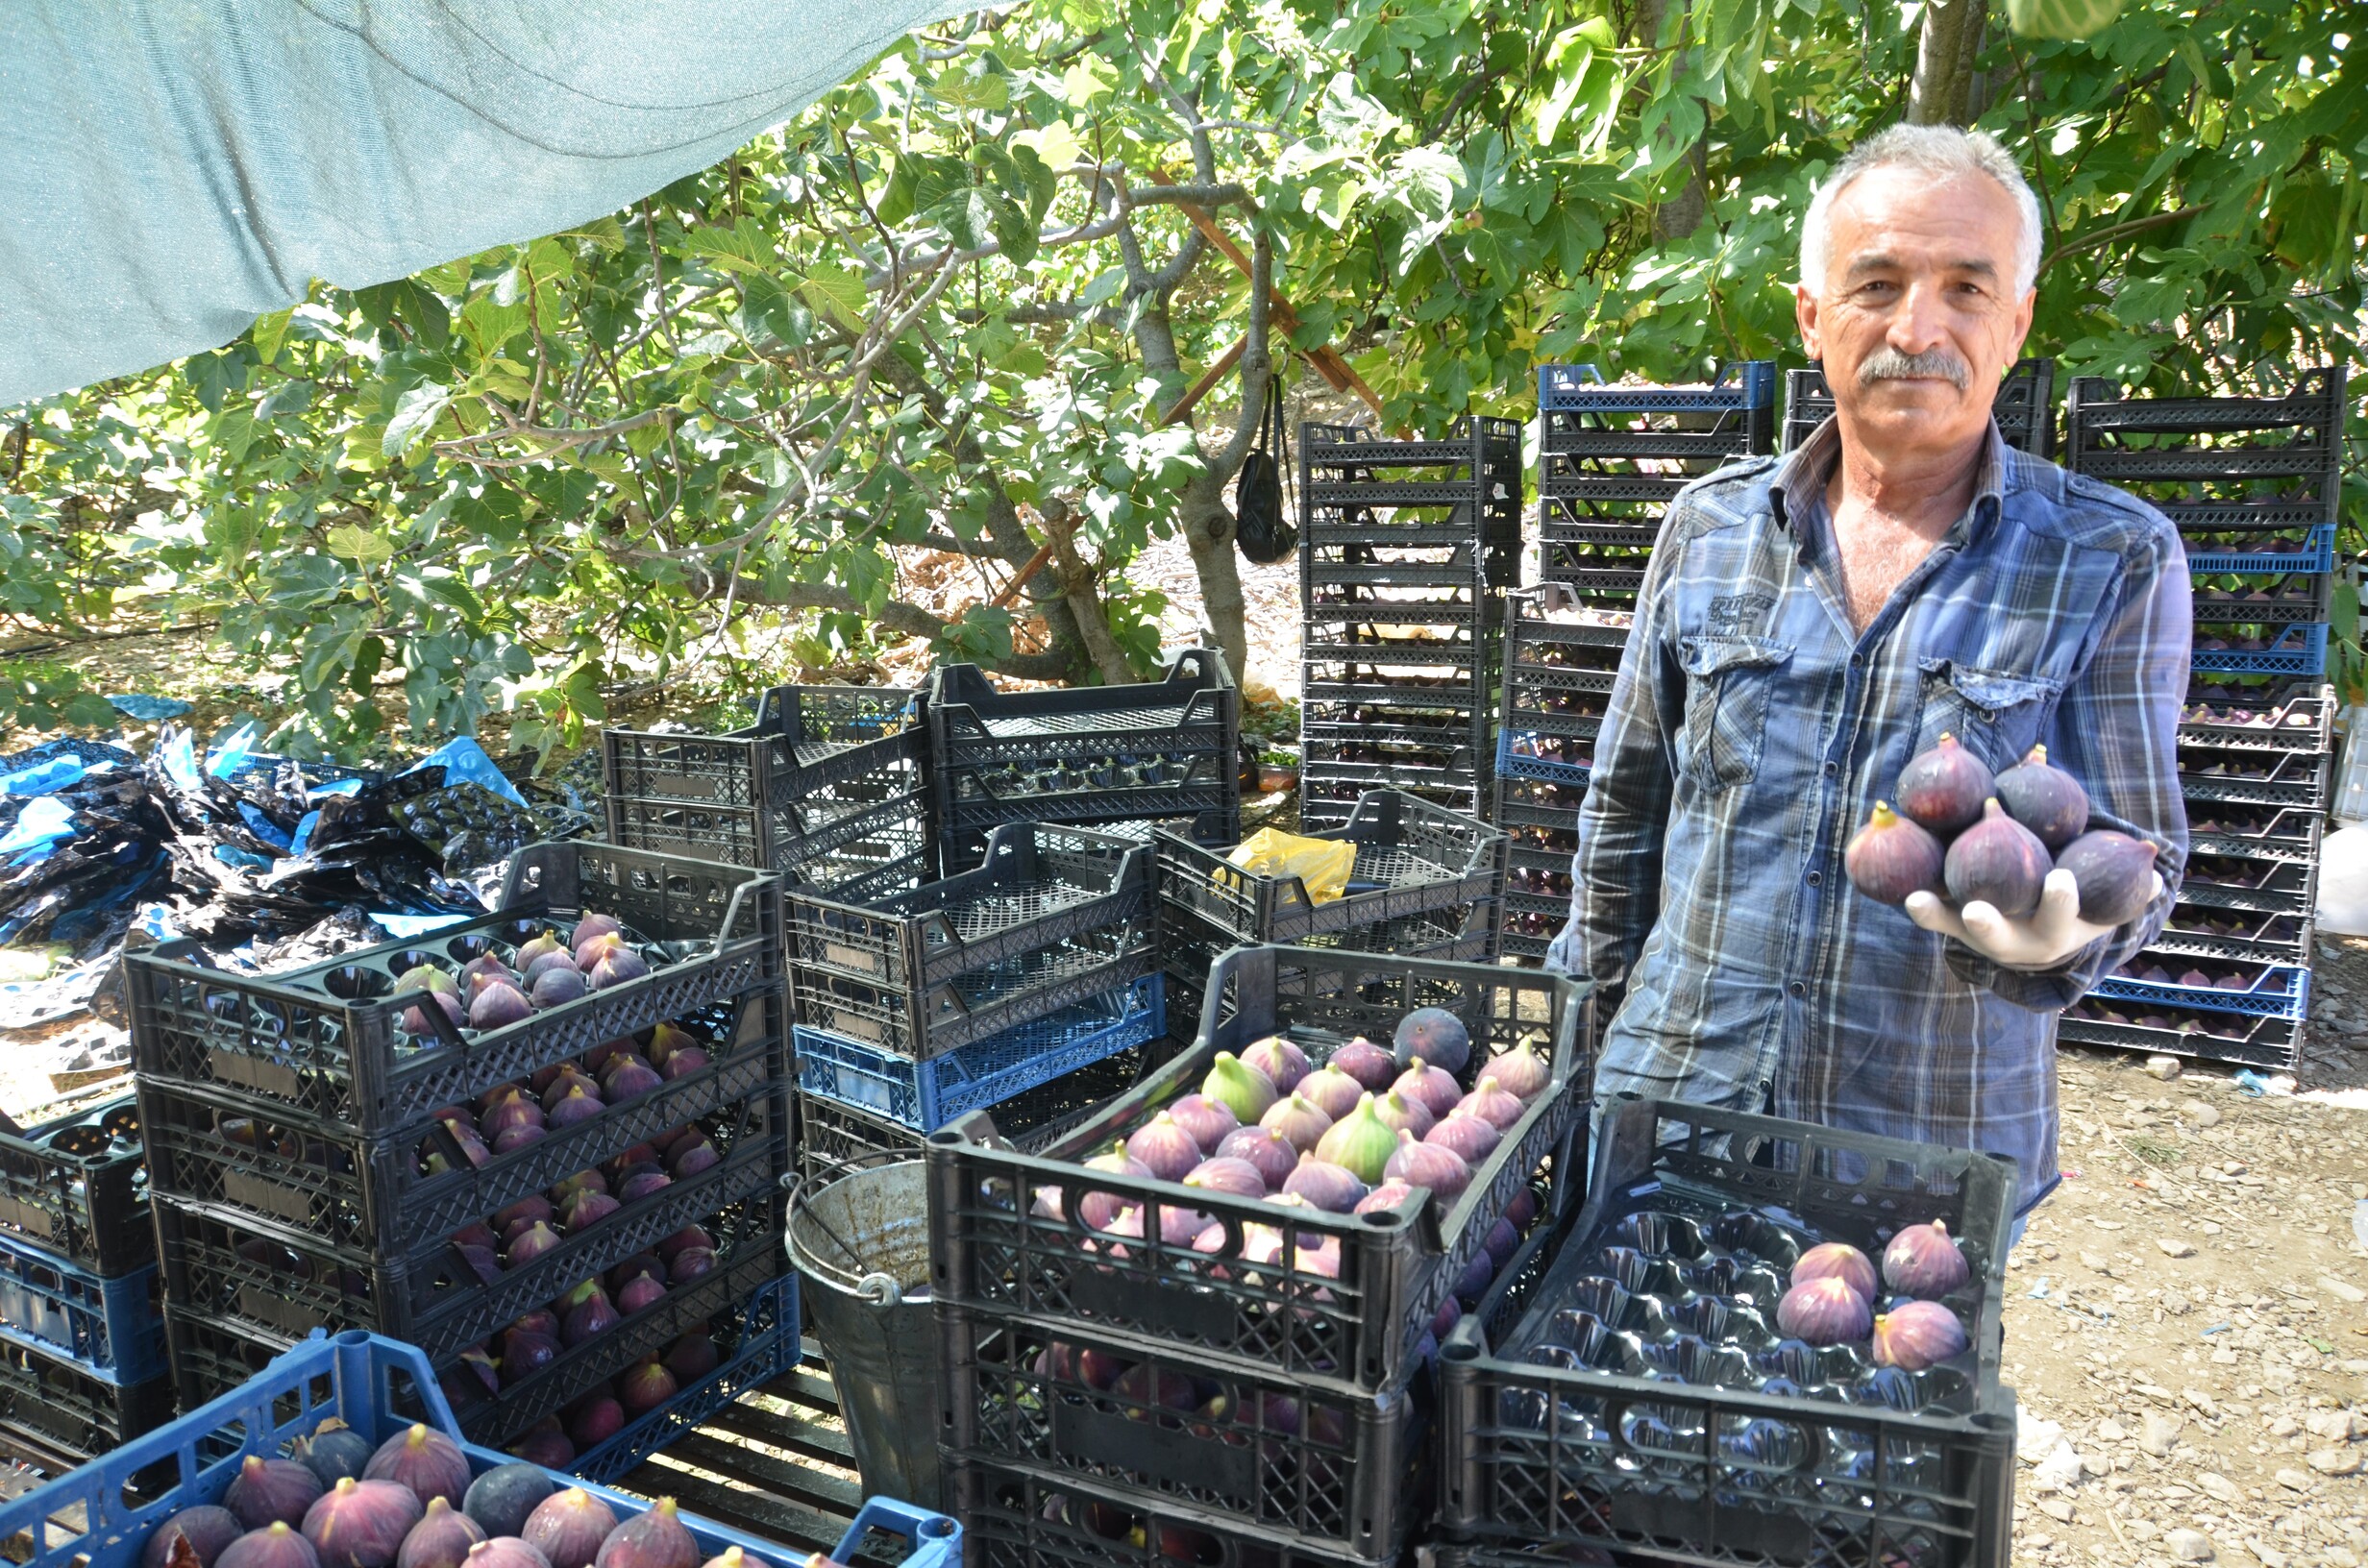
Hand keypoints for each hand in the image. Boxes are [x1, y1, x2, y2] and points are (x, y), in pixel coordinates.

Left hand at [1904, 868, 2165, 971]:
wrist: (2042, 930)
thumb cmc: (2082, 903)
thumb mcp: (2107, 897)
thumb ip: (2131, 883)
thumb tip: (2155, 860)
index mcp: (2053, 934)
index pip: (2059, 919)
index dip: (2060, 902)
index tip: (2060, 878)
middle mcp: (2012, 943)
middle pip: (1998, 938)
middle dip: (1988, 926)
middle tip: (1975, 909)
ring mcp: (1978, 937)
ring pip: (1953, 930)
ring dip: (1935, 916)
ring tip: (1915, 899)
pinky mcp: (1951, 923)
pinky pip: (1931, 910)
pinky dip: (1916, 898)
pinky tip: (1893, 878)